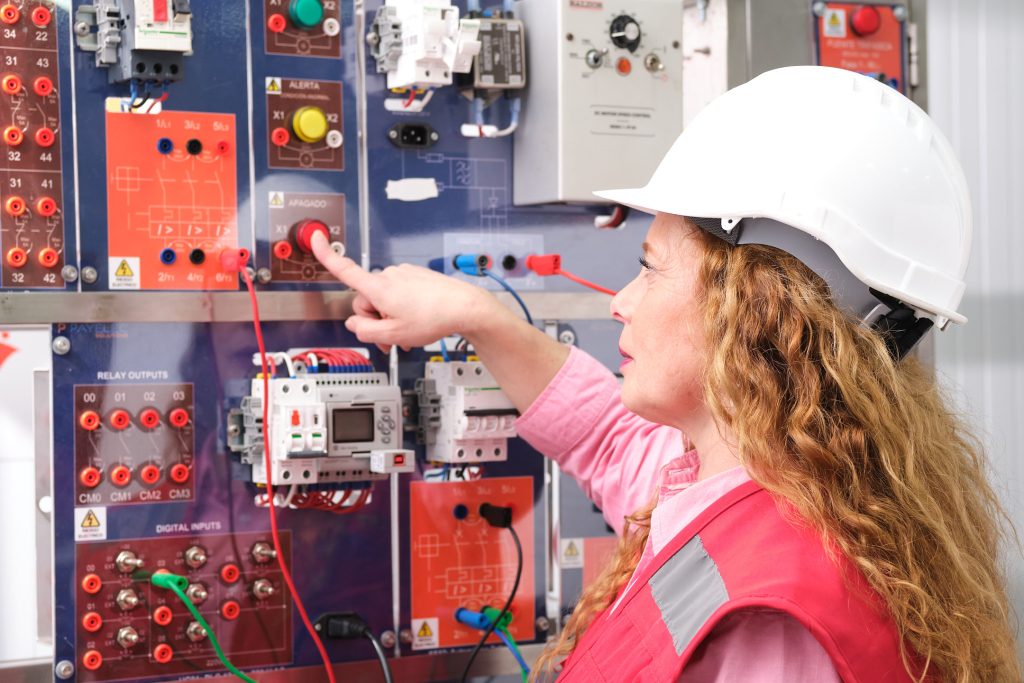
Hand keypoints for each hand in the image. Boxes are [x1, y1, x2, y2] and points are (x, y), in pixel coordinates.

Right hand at [312, 232, 495, 351]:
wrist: (464, 308)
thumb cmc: (434, 318)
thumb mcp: (393, 334)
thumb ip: (365, 331)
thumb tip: (355, 324)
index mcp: (379, 287)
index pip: (345, 269)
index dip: (326, 254)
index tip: (315, 238)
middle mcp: (389, 276)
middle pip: (366, 300)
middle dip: (374, 319)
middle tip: (390, 337)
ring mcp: (404, 275)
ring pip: (384, 299)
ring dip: (390, 317)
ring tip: (407, 333)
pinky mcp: (416, 277)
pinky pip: (399, 295)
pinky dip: (402, 309)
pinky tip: (416, 322)